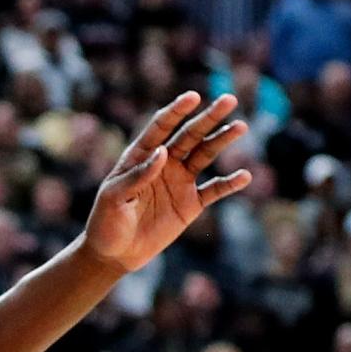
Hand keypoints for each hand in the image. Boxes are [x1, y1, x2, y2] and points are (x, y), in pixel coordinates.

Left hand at [83, 93, 251, 272]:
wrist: (114, 253)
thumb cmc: (106, 223)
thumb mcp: (114, 198)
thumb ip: (137, 175)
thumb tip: (163, 151)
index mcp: (141, 156)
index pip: (160, 127)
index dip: (176, 111)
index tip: (192, 97)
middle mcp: (164, 163)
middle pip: (189, 135)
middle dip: (208, 117)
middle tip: (229, 100)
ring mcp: (179, 182)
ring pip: (205, 155)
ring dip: (222, 140)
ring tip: (240, 127)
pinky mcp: (190, 204)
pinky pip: (214, 190)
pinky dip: (229, 184)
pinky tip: (244, 176)